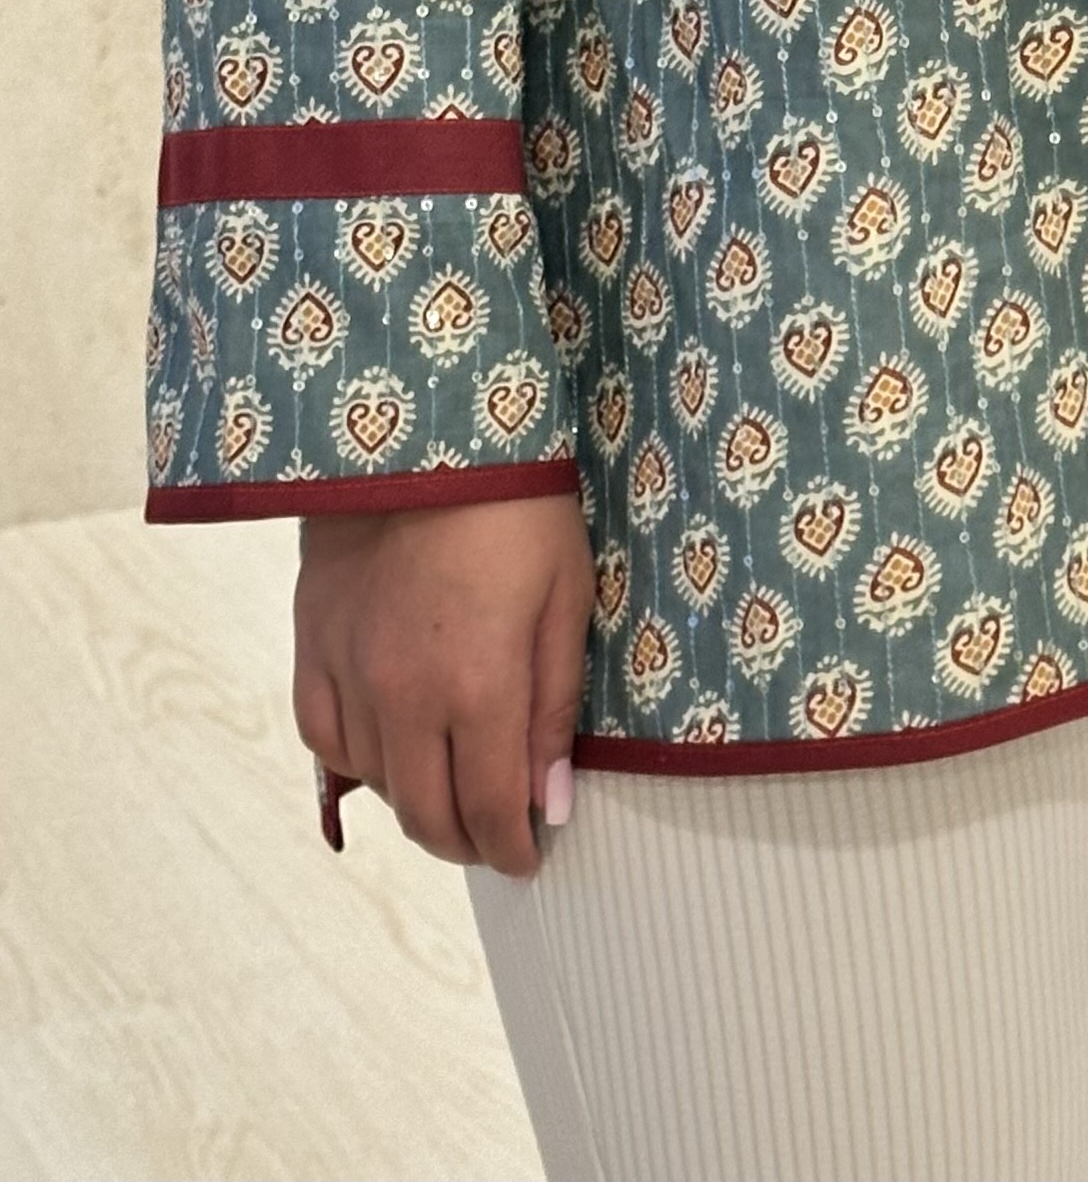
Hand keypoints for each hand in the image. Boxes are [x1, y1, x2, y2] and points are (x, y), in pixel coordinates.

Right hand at [292, 491, 594, 876]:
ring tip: (452, 791)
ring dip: (418, 803)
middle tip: (493, 838)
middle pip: (428, 815)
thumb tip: (551, 803)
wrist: (424, 438)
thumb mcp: (564, 601)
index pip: (492, 809)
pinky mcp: (314, 647)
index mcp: (479, 688)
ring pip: (379, 785)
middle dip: (466, 842)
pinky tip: (390, 755)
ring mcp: (351, 675)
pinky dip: (360, 764)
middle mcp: (406, 698)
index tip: (529, 857)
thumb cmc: (516, 510)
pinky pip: (327, 740)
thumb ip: (553, 709)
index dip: (513, 848)